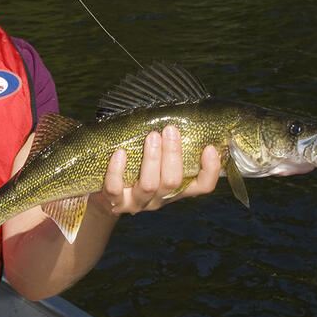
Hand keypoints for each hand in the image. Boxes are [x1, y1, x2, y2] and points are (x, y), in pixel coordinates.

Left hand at [98, 125, 220, 215]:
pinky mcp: (115, 202)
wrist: (106, 196)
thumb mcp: (157, 162)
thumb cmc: (136, 169)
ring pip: (148, 185)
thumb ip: (170, 147)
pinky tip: (120, 153)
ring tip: (152, 136)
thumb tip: (182, 113)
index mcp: (175, 189)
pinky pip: (115, 189)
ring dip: (152, 159)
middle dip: (173, 154)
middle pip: (173, 182)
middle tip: (170, 130)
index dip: (210, 170)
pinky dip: (117, 170)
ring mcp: (137, 202)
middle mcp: (159, 198)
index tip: (209, 148)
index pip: (202, 186)